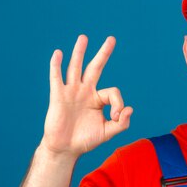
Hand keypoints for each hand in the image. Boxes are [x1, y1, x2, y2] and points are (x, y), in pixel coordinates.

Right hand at [40, 35, 132, 157]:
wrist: (66, 149)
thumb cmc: (86, 140)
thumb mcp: (108, 132)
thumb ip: (122, 123)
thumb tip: (130, 109)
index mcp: (98, 99)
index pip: (113, 92)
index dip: (118, 103)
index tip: (116, 117)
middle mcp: (85, 91)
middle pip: (95, 68)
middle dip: (103, 54)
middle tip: (112, 39)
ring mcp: (71, 92)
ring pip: (76, 68)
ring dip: (79, 52)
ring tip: (84, 37)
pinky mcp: (58, 96)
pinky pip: (56, 78)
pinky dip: (56, 65)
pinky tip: (57, 53)